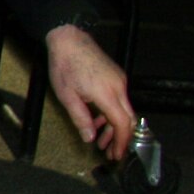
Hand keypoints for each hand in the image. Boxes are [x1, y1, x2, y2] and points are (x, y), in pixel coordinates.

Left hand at [44, 25, 135, 160]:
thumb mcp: (67, 96)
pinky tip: (98, 122)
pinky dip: (111, 114)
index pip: (123, 123)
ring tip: (101, 141)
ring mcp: (119, 81)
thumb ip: (80, 118)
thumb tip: (90, 138)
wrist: (69, 39)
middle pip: (128, 119)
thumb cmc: (65, 65)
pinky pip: (119, 100)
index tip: (117, 154)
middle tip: (112, 153)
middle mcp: (118, 87)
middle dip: (121, 138)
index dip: (122, 142)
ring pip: (123, 110)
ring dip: (114, 127)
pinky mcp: (116, 77)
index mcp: (107, 93)